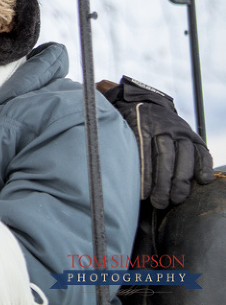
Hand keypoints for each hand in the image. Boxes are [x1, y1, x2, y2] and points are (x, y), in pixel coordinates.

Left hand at [100, 76, 214, 208]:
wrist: (143, 101)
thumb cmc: (126, 122)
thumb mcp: (117, 127)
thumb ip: (114, 144)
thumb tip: (101, 171)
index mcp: (142, 122)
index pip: (144, 151)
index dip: (144, 174)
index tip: (143, 195)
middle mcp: (164, 125)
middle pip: (166, 156)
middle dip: (163, 183)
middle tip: (159, 203)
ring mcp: (180, 129)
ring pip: (185, 155)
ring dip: (181, 180)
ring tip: (176, 199)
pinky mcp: (192, 134)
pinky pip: (201, 151)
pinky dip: (203, 165)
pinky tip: (201, 180)